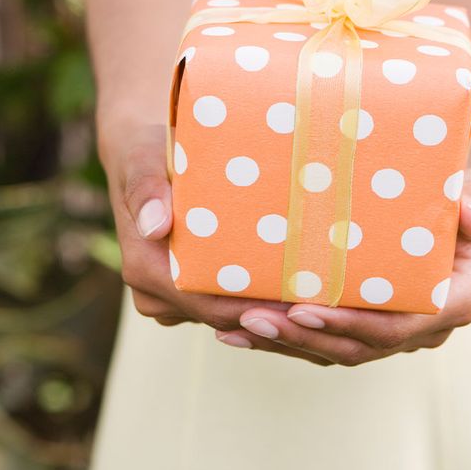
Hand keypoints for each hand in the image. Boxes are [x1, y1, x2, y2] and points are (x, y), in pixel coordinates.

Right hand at [100, 121, 334, 364]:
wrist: (144, 157)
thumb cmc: (147, 153)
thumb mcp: (143, 160)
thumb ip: (147, 189)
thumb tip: (156, 226)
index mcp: (144, 270)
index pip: (207, 303)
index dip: (254, 308)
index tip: (298, 301)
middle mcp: (157, 294)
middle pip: (224, 316)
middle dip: (272, 312)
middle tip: (326, 303)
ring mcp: (174, 299)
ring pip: (229, 315)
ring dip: (271, 309)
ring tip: (323, 297)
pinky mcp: (191, 293)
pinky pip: (228, 304)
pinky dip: (261, 298)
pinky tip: (304, 289)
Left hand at [213, 163, 470, 365]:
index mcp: (452, 301)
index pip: (400, 325)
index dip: (352, 324)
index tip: (306, 310)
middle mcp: (423, 325)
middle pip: (359, 345)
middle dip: (303, 337)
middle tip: (252, 319)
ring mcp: (394, 328)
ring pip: (337, 349)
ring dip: (285, 343)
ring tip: (234, 328)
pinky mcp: (369, 321)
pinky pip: (327, 338)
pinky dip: (287, 336)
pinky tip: (241, 328)